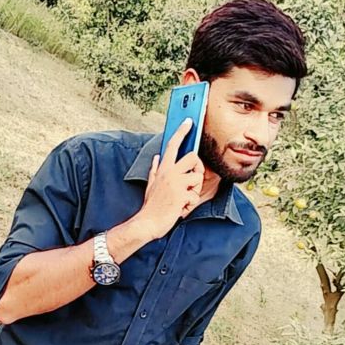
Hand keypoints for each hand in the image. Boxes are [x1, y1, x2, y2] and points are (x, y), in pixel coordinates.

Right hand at [136, 118, 204, 239]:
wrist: (147, 223)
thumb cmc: (150, 206)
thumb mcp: (150, 185)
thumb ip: (154, 170)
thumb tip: (156, 156)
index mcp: (162, 169)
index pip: (172, 145)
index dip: (181, 132)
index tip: (188, 122)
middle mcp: (169, 172)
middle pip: (193, 158)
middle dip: (197, 169)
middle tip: (191, 183)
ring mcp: (175, 183)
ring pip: (198, 178)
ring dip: (194, 191)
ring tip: (183, 200)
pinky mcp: (180, 195)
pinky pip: (195, 196)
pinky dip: (189, 205)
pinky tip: (180, 209)